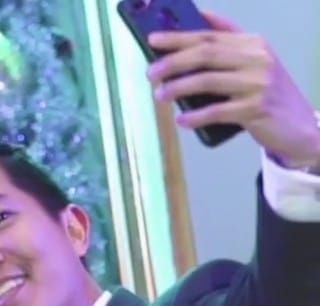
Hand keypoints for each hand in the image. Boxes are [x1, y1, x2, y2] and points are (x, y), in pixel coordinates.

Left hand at [147, 11, 319, 165]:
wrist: (298, 126)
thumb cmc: (266, 94)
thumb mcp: (252, 64)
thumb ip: (227, 47)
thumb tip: (189, 34)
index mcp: (253, 43)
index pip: (210, 35)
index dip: (179, 37)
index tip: (153, 40)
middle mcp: (257, 59)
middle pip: (206, 54)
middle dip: (173, 62)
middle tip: (151, 73)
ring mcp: (258, 83)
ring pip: (208, 80)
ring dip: (178, 88)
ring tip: (159, 95)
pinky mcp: (256, 109)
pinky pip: (217, 111)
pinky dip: (195, 116)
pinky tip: (181, 120)